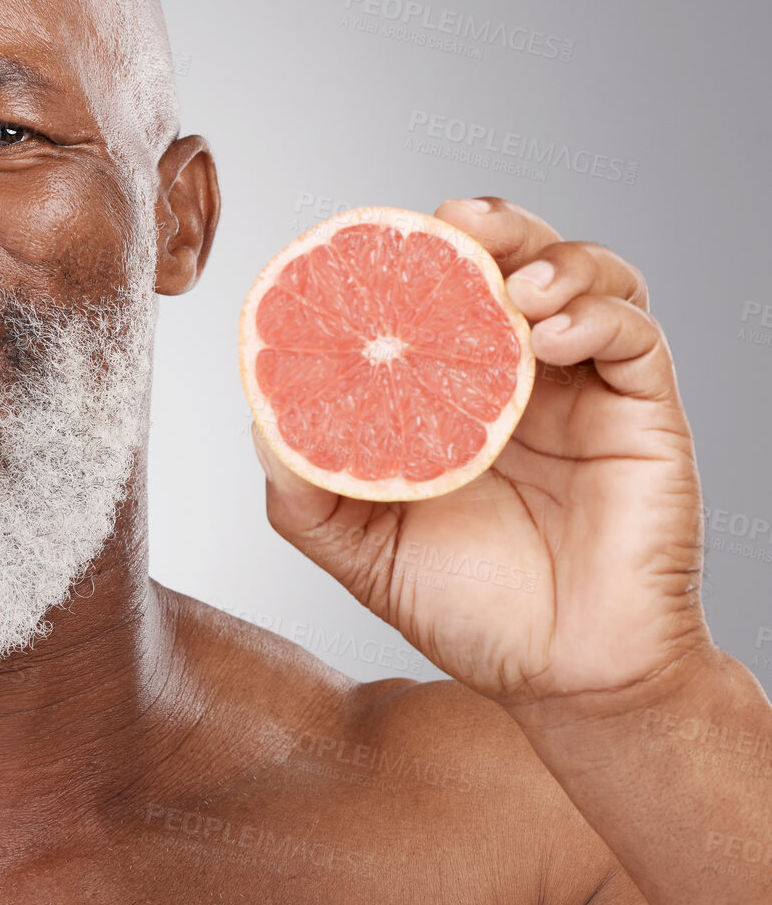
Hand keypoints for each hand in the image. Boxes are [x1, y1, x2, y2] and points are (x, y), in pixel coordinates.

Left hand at [252, 197, 707, 711]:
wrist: (563, 682)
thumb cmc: (468, 611)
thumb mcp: (360, 547)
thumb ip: (306, 487)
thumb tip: (261, 419)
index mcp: (452, 393)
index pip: (438, 293)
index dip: (415, 255)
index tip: (374, 236)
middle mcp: (521, 377)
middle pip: (517, 260)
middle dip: (491, 225)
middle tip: (456, 222)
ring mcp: (585, 390)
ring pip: (587, 277)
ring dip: (552, 258)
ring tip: (515, 284)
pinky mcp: (644, 413)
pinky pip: (636, 336)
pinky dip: (598, 315)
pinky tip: (552, 335)